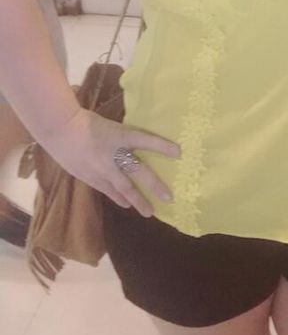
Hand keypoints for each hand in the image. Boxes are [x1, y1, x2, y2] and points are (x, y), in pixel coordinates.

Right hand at [42, 107, 179, 215]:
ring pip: (124, 188)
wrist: (61, 130)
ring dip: (138, 201)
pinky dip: (118, 198)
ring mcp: (103, 168)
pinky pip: (108, 190)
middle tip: (169, 198)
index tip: (179, 152)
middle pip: (139, 171)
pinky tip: (127, 205)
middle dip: (155, 185)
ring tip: (150, 212)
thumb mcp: (112, 125)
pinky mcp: (91, 177)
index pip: (146, 140)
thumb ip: (124, 137)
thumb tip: (137, 145)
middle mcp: (114, 154)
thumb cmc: (87, 122)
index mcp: (121, 135)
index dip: (162, 146)